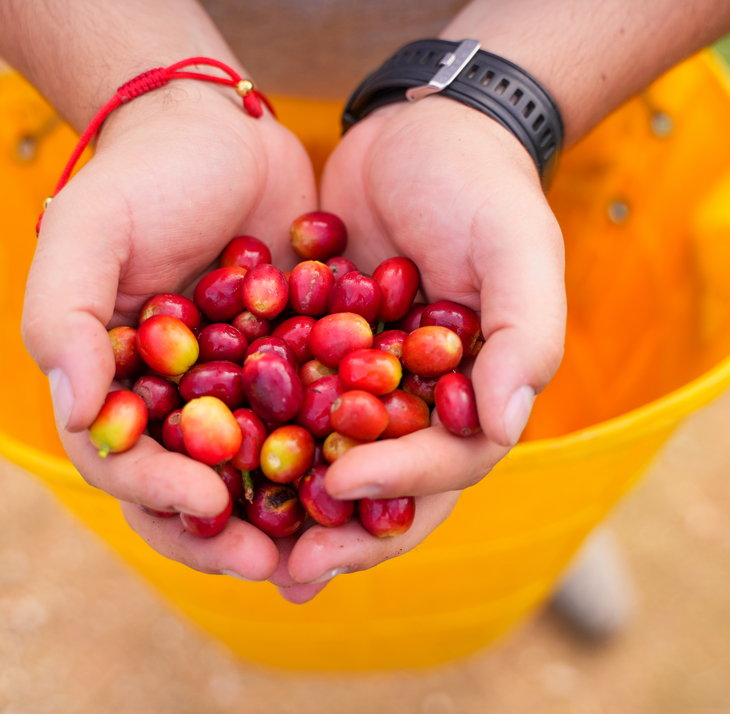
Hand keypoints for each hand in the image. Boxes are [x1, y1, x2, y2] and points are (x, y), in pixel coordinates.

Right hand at [22, 85, 316, 580]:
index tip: (206, 502)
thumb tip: (79, 411)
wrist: (219, 130)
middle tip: (270, 563)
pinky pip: (318, 428)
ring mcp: (239, 395)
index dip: (160, 494)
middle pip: (193, 492)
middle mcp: (176, 405)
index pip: (126, 465)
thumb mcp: (85, 232)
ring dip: (288, 520)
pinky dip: (340, 460)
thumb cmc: (140, 177)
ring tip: (325, 551)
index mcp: (116, 390)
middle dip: (226, 534)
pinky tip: (375, 485)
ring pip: (261, 477)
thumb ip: (64, 319)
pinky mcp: (298, 372)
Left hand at [276, 96, 565, 601]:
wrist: (421, 128)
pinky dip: (250, 441)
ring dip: (289, 512)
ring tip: (241, 547)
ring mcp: (365, 385)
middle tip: (289, 569)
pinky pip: (283, 410)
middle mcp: (419, 405)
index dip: (396, 484)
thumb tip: (505, 425)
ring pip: (328, 465)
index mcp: (473, 396)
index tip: (338, 486)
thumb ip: (524, 336)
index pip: (445, 465)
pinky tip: (205, 467)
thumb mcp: (518, 248)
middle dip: (340, 533)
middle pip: (385, 489)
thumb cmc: (482, 187)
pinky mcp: (315, 357)